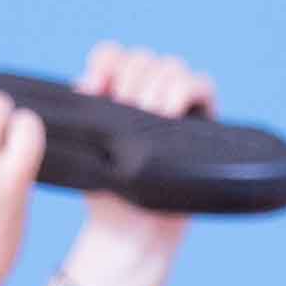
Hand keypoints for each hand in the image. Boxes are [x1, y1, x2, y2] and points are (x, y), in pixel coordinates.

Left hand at [65, 40, 212, 274]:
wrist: (132, 230)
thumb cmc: (105, 193)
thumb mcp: (82, 148)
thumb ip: (83, 115)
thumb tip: (84, 85)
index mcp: (115, 95)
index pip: (113, 55)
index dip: (105, 64)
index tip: (94, 89)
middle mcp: (147, 96)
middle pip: (142, 57)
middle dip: (131, 78)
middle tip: (126, 107)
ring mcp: (178, 108)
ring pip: (171, 66)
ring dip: (156, 84)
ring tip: (149, 112)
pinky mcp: (203, 123)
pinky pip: (202, 84)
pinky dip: (186, 89)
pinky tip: (169, 112)